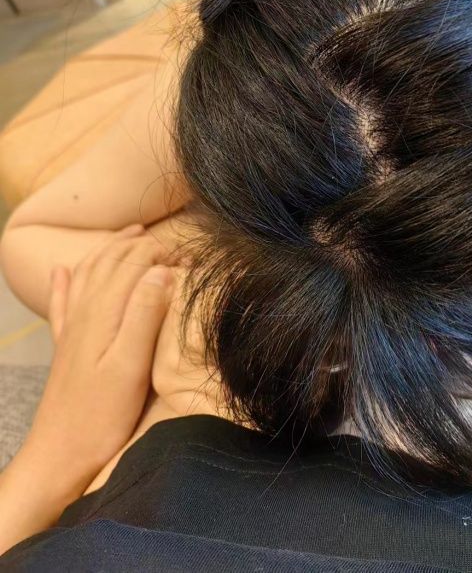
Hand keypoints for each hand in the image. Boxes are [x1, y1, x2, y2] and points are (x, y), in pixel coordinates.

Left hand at [0, 225, 172, 552]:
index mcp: (102, 313)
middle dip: (141, 244)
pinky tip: (62, 272)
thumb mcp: (130, 368)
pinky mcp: (65, 347)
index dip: (161, 252)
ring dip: (110, 249)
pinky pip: (62, 303)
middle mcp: (84, 313)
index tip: (190, 257)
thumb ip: (145, 316)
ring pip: (89, 273)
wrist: (58, 459)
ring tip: (131, 235)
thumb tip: (161, 271)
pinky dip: (64, 282)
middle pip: (111, 261)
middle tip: (173, 245)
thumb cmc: (100, 418)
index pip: (133, 263)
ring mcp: (72, 329)